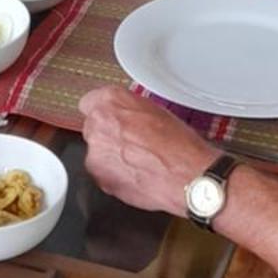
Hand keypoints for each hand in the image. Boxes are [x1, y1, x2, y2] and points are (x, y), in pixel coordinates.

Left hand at [78, 85, 213, 217]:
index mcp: (111, 100)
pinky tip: (136, 175)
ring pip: (97, 152)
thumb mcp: (156, 111)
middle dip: (108, 136)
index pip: (90, 102)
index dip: (105, 113)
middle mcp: (98, 123)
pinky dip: (115, 175)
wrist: (187, 176)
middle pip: (93, 127)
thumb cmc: (179, 144)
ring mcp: (95, 152)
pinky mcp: (99, 177)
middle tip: (131, 143)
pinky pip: (102, 173)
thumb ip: (130, 110)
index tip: (112, 119)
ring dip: (111, 156)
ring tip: (137, 162)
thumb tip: (125, 115)